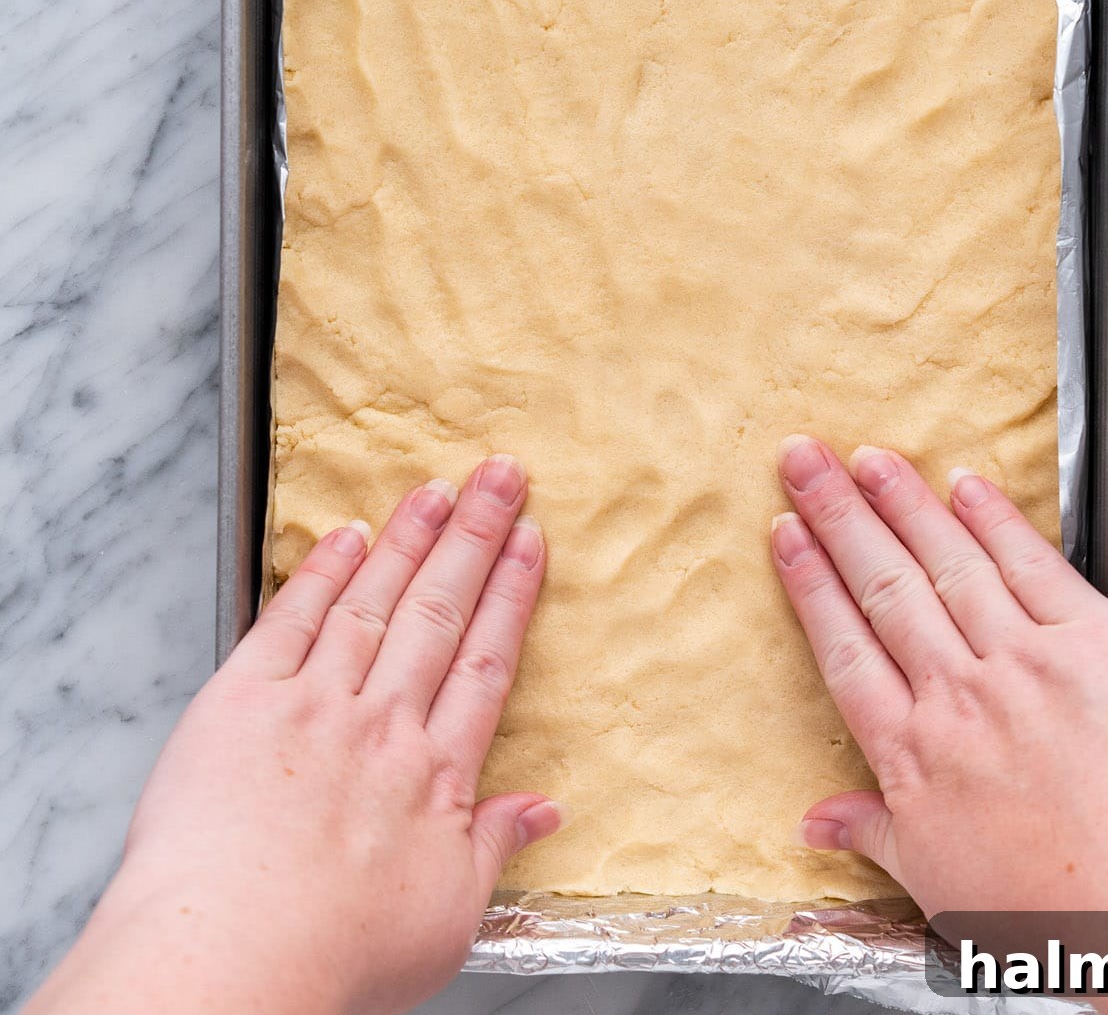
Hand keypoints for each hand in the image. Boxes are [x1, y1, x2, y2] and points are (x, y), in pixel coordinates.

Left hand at [29, 455, 559, 1014]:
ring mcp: (311, 705)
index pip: (486, 661)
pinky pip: (289, 622)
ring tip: (438, 488)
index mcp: (433, 772)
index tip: (530, 541)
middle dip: (475, 536)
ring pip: (373, 601)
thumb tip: (547, 809)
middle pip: (440, 611)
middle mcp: (381, 723)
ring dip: (410, 539)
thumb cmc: (332, 957)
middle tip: (501, 476)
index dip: (511, 593)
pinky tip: (347, 538)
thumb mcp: (448, 919)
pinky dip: (319, 574)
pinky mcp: (240, 703)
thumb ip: (498, 849)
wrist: (226, 966)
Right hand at [772, 436, 1107, 917]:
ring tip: (868, 457)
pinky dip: (996, 521)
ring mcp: (1026, 660)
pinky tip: (967, 486)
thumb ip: (875, 837)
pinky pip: (1033, 566)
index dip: (809, 583)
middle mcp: (960, 694)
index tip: (786, 535)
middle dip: (836, 515)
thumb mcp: (945, 891)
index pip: (844, 647)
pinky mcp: (1096, 640)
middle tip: (802, 460)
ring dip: (904, 502)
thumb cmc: (1068, 910)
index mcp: (917, 755)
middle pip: (883, 586)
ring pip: (948, 562)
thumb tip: (812, 823)